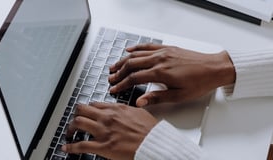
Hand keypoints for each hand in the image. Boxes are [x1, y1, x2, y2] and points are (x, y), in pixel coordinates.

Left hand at [62, 102, 157, 159]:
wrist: (154, 143)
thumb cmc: (150, 130)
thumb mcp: (139, 112)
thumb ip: (127, 110)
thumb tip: (122, 110)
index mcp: (116, 109)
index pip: (94, 104)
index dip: (87, 109)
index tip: (85, 112)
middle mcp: (107, 117)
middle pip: (82, 110)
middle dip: (75, 115)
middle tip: (74, 121)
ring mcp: (104, 131)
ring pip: (78, 123)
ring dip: (71, 128)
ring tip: (69, 133)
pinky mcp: (103, 146)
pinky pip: (81, 145)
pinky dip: (71, 147)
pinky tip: (66, 147)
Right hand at [109, 44, 234, 106]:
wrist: (215, 68)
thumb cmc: (200, 83)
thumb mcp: (179, 96)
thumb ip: (157, 98)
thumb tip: (140, 102)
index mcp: (161, 73)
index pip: (134, 78)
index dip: (121, 84)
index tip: (114, 89)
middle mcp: (159, 60)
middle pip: (131, 65)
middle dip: (118, 72)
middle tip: (110, 79)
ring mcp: (162, 52)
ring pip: (136, 54)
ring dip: (123, 60)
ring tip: (114, 67)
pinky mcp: (167, 48)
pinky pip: (147, 46)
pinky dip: (135, 48)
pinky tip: (128, 50)